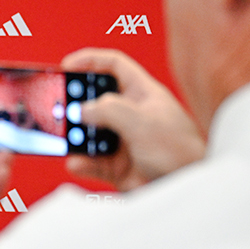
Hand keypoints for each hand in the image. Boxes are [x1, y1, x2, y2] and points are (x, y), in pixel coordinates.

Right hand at [61, 48, 205, 190]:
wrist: (190, 188)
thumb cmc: (181, 151)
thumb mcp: (142, 122)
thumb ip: (109, 110)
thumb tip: (82, 110)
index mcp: (142, 94)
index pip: (114, 66)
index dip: (90, 61)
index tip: (66, 66)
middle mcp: (131, 115)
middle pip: (94, 99)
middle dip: (75, 103)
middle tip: (58, 107)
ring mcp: (122, 141)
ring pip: (88, 132)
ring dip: (75, 137)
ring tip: (65, 138)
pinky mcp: (117, 166)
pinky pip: (91, 161)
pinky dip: (80, 162)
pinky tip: (76, 162)